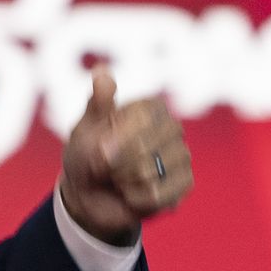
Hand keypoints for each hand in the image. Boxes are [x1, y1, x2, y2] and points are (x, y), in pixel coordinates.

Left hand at [59, 67, 192, 244]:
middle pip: (145, 147)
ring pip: (150, 172)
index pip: (141, 119)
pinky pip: (158, 195)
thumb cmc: (87, 154)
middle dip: (116, 162)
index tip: (100, 149)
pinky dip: (135, 199)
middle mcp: (171, 127)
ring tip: (118, 179)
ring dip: (123, 181)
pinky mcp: (184, 184)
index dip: (116, 139)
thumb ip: (97, 104)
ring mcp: (181, 155)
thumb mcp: (85, 128)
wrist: (88, 195)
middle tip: (105, 166)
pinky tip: (130, 194)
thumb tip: (101, 71)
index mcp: (150, 106)